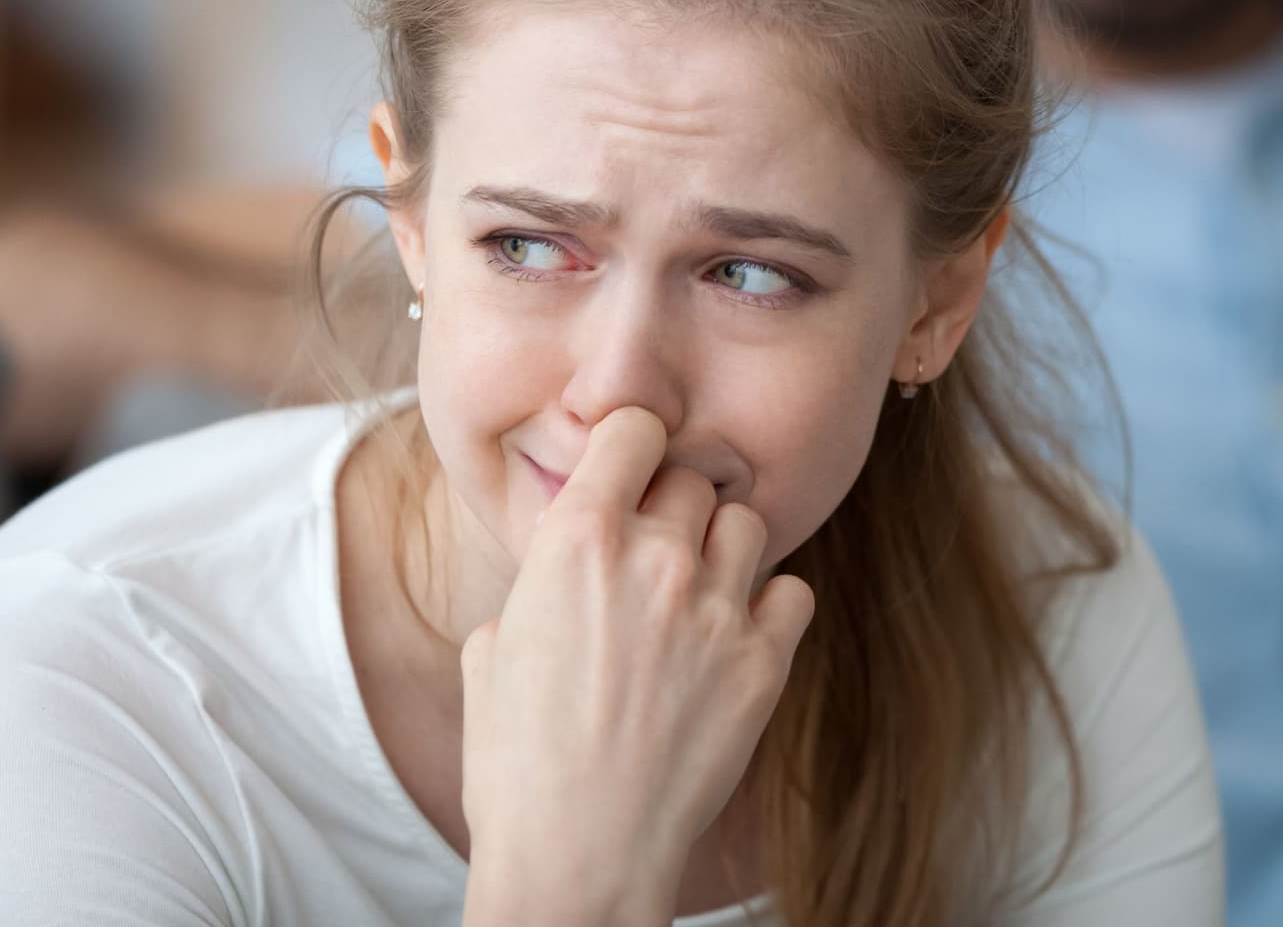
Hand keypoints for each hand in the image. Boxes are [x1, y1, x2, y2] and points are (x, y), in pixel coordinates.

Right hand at [459, 407, 814, 924]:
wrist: (579, 854)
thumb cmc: (516, 763)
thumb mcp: (489, 652)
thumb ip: (536, 587)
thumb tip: (557, 576)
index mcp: (576, 540)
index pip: (634, 427)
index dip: (634, 440)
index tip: (632, 462)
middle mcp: (654, 558)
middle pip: (692, 480)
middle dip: (674, 507)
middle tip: (656, 551)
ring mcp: (716, 608)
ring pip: (747, 525)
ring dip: (724, 548)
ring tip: (698, 592)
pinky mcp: (764, 663)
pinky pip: (793, 593)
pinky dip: (770, 607)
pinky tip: (738, 636)